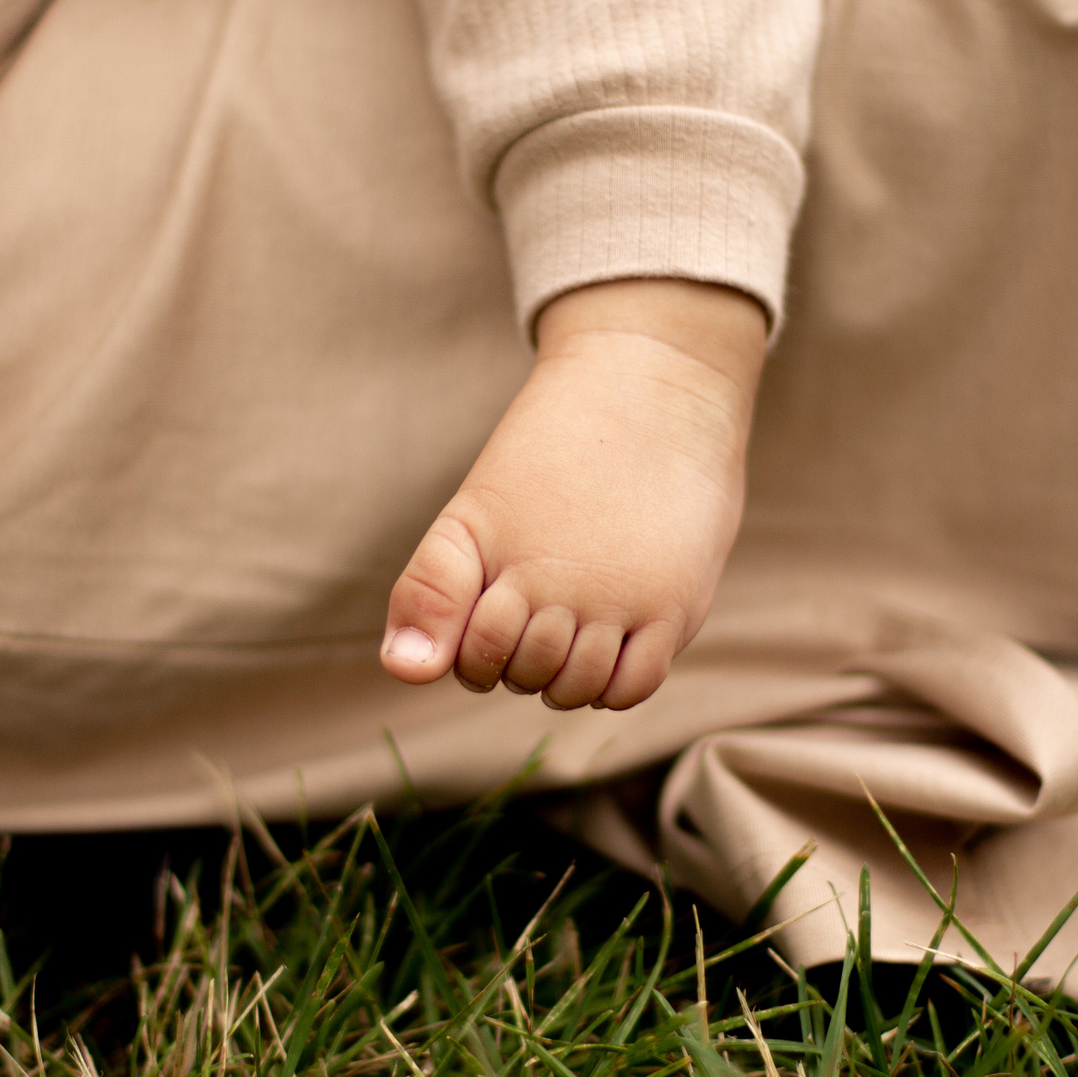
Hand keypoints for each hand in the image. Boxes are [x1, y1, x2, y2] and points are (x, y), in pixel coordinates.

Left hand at [379, 279, 766, 710]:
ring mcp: (618, 601)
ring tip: (575, 622)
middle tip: (541, 605)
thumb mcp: (472, 511)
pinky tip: (609, 641)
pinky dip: (613, 684)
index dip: (476, 649)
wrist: (648, 387)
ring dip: (568, 674)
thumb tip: (404, 672)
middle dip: (522, 659)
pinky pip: (634, 687)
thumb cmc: (552, 452)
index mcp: (497, 564)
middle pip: (524, 676)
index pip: (472, 662)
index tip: (499, 603)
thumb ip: (430, 591)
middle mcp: (556, 590)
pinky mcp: (673, 605)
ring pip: (577, 689)